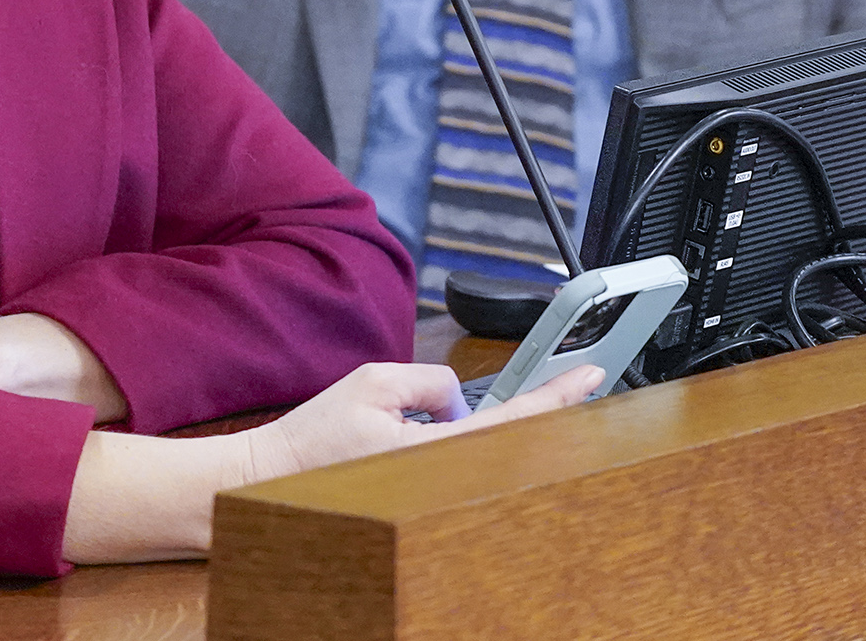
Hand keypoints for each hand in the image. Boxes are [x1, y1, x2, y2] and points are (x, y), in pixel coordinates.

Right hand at [239, 360, 602, 485]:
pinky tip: (473, 422)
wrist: (277, 478)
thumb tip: (458, 402)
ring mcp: (435, 489)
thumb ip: (429, 381)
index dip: (556, 397)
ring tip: (524, 396)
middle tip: (580, 379)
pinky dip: (479, 436)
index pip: (512, 421)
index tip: (589, 376)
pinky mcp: (422, 490)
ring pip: (488, 452)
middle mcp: (443, 477)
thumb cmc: (317, 436)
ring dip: (506, 423)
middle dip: (546, 411)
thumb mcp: (374, 383)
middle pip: (513, 443)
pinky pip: (463, 460)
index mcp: (436, 450)